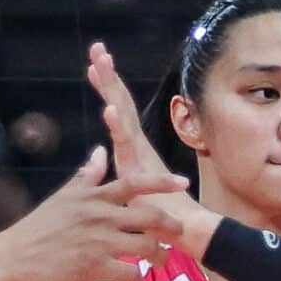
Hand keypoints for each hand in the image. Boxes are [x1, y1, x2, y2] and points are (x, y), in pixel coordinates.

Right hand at [0, 145, 187, 280]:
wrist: (13, 258)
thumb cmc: (38, 227)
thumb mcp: (62, 197)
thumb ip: (86, 175)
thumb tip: (100, 151)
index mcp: (93, 197)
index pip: (135, 183)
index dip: (162, 182)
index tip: (182, 182)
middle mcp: (100, 216)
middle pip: (151, 217)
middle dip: (171, 226)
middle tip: (178, 232)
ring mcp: (99, 243)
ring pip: (147, 247)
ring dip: (160, 256)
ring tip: (160, 260)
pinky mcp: (95, 268)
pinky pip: (132, 273)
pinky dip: (139, 277)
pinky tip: (136, 277)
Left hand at [88, 42, 221, 256]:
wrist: (186, 233)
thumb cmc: (161, 217)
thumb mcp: (130, 191)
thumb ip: (118, 173)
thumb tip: (102, 156)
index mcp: (134, 148)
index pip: (118, 109)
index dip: (107, 85)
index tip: (94, 62)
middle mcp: (138, 147)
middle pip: (121, 104)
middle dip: (108, 75)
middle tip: (97, 48)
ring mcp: (140, 156)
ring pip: (123, 116)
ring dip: (111, 89)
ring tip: (100, 64)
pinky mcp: (142, 170)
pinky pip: (128, 145)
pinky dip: (118, 126)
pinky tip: (108, 109)